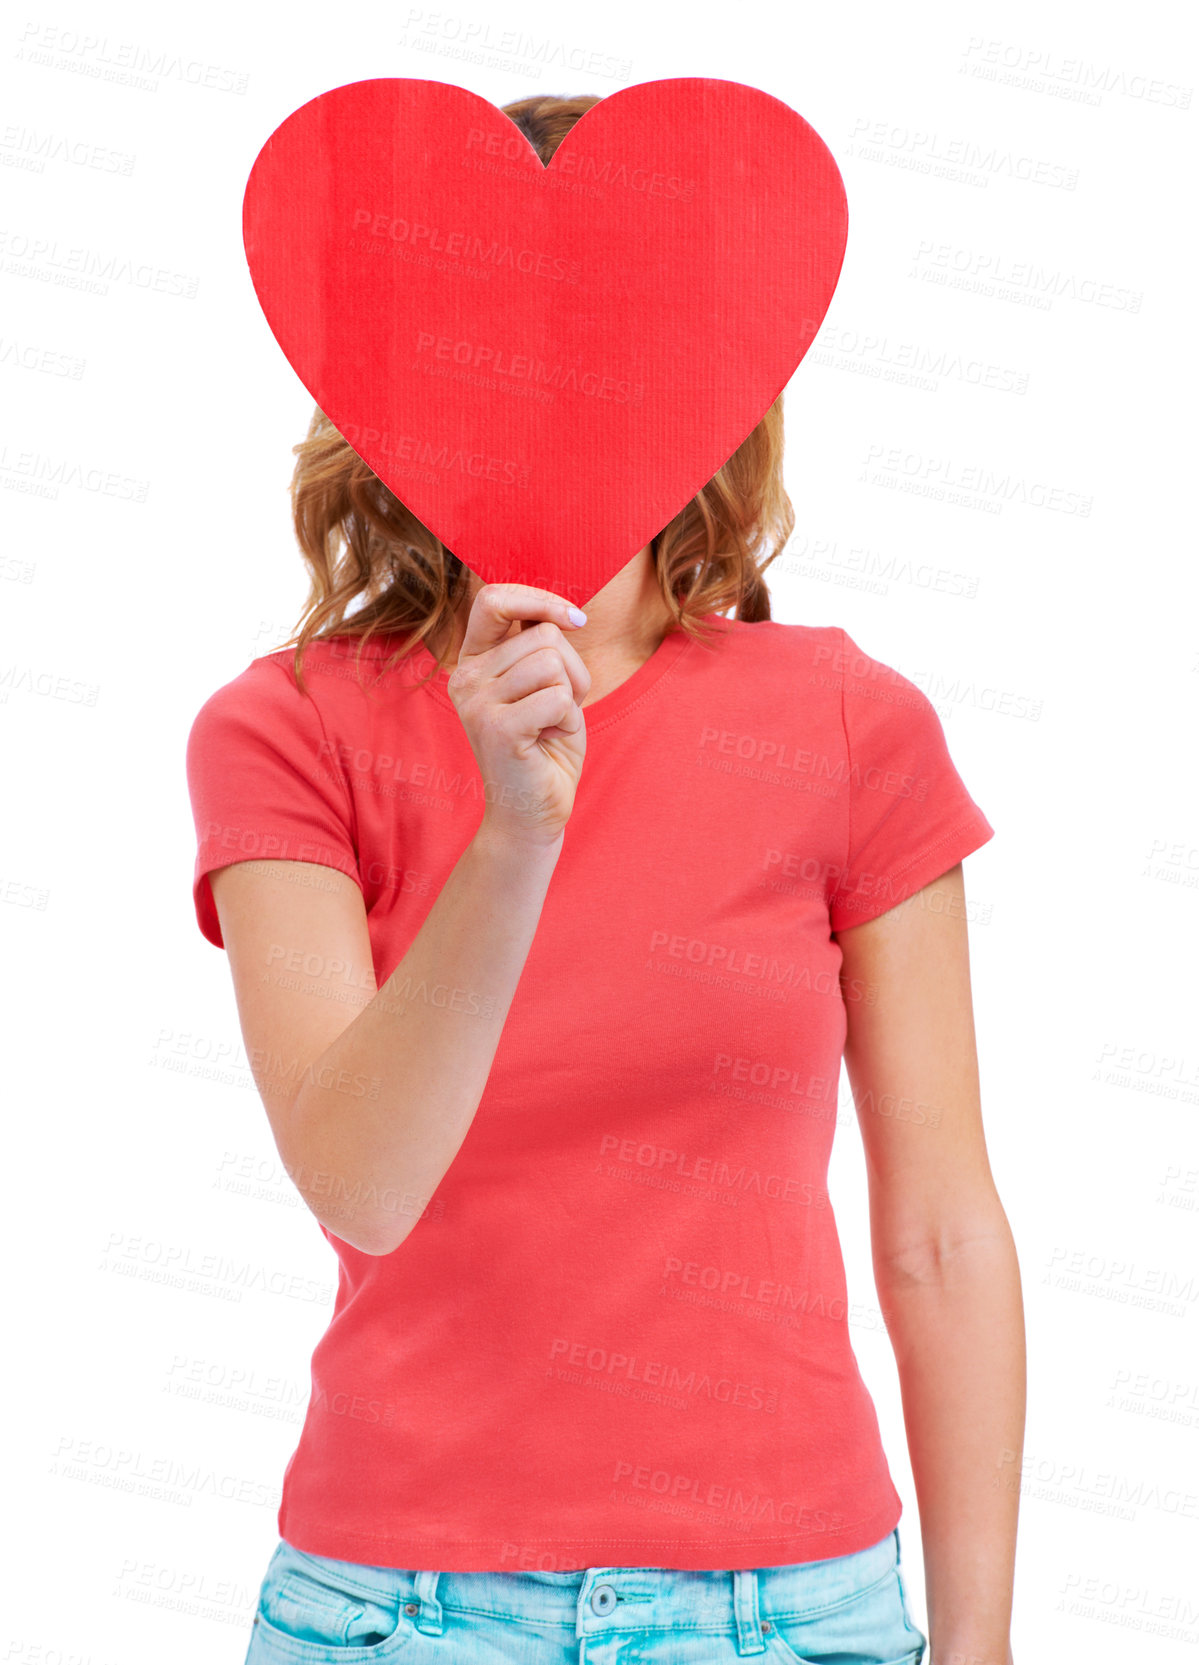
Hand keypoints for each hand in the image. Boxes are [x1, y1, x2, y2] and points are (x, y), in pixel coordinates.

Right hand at [446, 582, 590, 848]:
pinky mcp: (497, 728)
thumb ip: (539, 645)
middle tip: (557, 708)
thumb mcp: (544, 684)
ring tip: (551, 724)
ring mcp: (476, 702)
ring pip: (553, 663)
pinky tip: (550, 740)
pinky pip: (557, 697)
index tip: (574, 619)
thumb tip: (557, 610)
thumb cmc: (545, 746)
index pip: (493, 599)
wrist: (532, 811)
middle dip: (571, 669)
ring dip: (571, 696)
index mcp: (472, 660)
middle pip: (542, 635)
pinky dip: (569, 719)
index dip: (539, 599)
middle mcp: (465, 677)